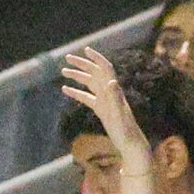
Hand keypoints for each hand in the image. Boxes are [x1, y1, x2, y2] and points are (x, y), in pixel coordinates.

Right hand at [60, 46, 152, 172]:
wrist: (131, 144)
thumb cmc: (125, 131)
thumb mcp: (119, 114)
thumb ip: (115, 97)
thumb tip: (112, 80)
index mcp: (114, 90)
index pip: (105, 68)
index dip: (96, 58)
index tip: (86, 50)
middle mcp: (109, 92)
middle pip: (94, 72)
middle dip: (82, 64)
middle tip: (67, 58)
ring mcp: (105, 100)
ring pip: (89, 83)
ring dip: (77, 76)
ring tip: (63, 71)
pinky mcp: (101, 109)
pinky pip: (87, 97)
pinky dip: (76, 92)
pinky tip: (65, 90)